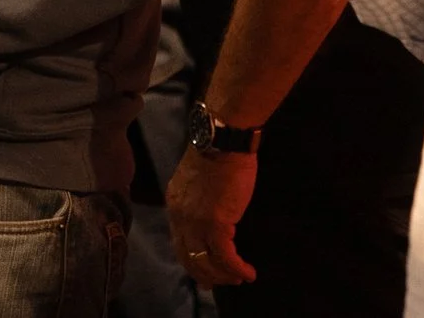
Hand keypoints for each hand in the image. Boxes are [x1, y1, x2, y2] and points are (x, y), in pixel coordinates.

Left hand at [165, 144, 257, 286]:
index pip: (178, 242)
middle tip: (219, 284)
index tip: (203, 273)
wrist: (224, 139)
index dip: (191, 261)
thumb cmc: (219, 152)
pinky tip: (248, 273)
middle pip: (188, 257)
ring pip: (205, 262)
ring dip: (223, 275)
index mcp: (175, 203)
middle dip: (205, 275)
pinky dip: (237, 269)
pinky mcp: (215, 223)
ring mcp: (195, 221)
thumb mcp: (199, 179)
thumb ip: (199, 199)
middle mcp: (179, 216)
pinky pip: (225, 257)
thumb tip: (212, 215)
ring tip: (239, 279)